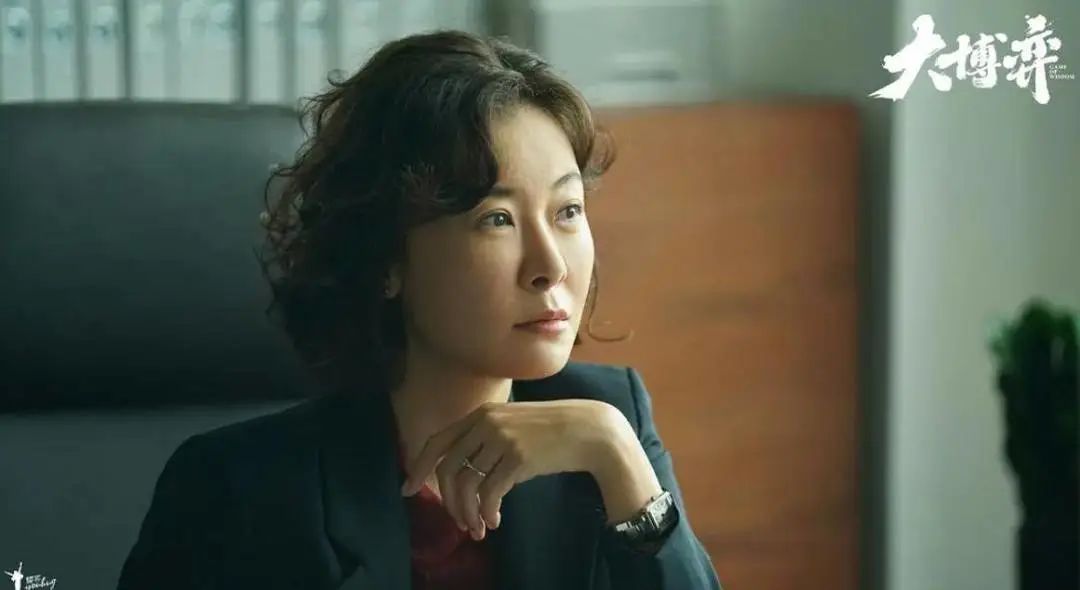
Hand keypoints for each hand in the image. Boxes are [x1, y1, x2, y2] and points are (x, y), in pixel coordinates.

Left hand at [400, 399, 623, 539]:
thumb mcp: (512, 424)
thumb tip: (459, 473)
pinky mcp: (518, 458)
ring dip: (467, 512)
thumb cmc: (551, 430)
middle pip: (448, 468)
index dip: (420, 468)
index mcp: (481, 414)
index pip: (438, 442)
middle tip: (458, 521)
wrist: (588, 430)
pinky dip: (487, 512)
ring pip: (467, 484)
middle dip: (448, 501)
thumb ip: (485, 438)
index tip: (408, 489)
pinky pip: (490, 493)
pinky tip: (494, 521)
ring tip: (477, 528)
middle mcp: (486, 423)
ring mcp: (502, 439)